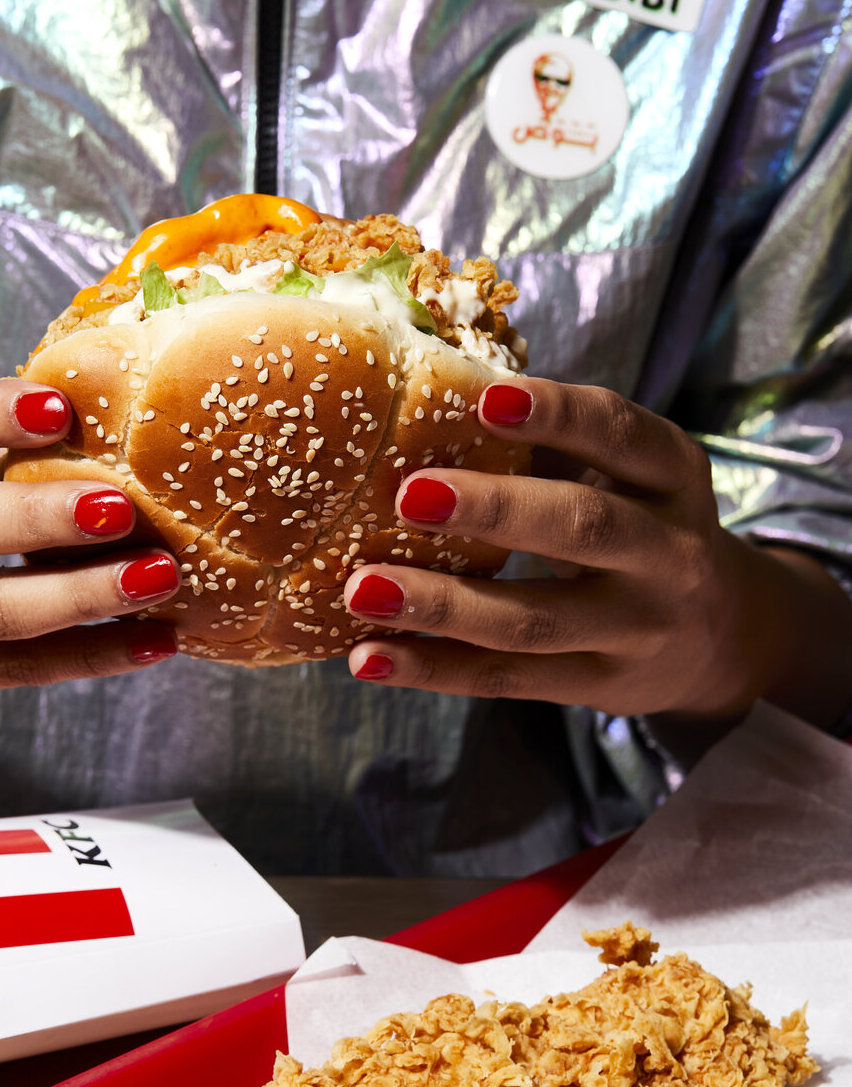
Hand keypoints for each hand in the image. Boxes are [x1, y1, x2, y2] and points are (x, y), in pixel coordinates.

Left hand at [342, 379, 851, 729]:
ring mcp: (637, 630)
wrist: (722, 640)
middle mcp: (668, 553)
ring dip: (441, 606)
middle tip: (409, 495)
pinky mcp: (598, 687)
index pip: (620, 435)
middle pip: (581, 528)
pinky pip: (506, 680)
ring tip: (362, 590)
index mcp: (673, 477)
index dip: (558, 415)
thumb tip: (431, 403)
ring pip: (533, 621)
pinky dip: (434, 670)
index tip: (486, 398)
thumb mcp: (630, 479)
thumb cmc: (641, 528)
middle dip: (494, 511)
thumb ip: (553, 447)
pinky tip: (369, 658)